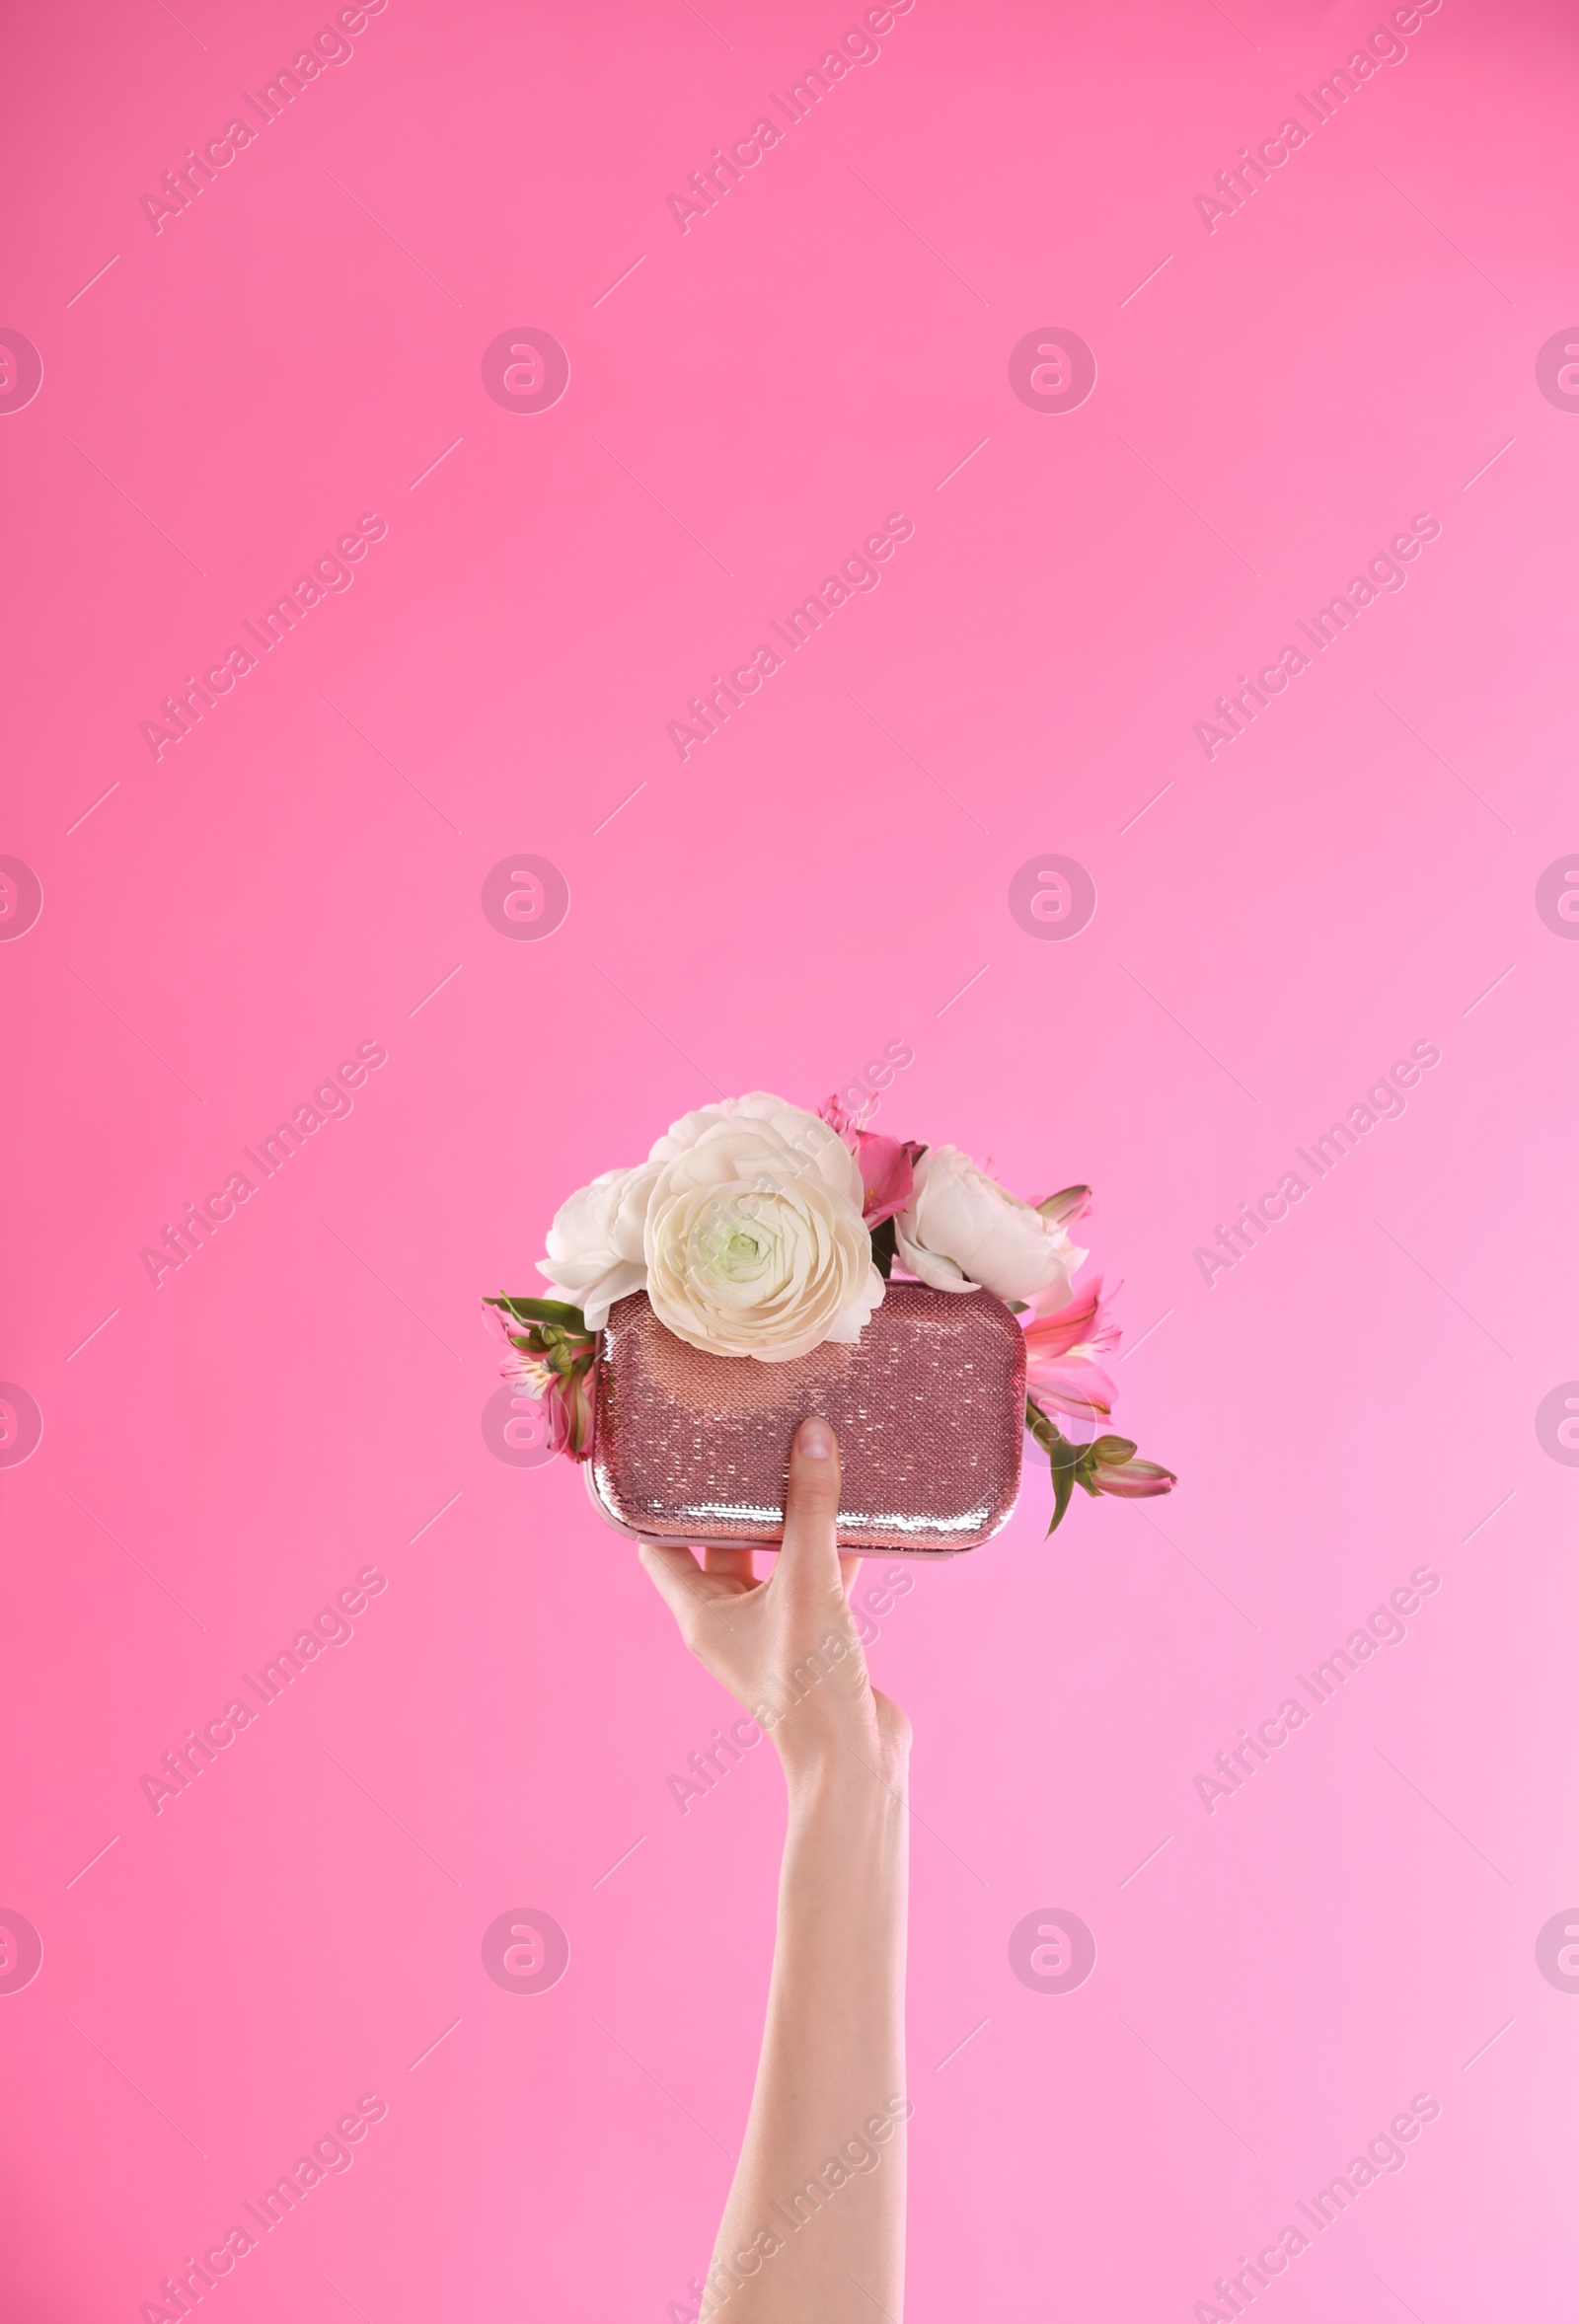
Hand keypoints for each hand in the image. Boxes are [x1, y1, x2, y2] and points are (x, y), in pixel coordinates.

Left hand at [639, 1416, 910, 1785]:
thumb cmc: (812, 1682)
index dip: (662, 1501)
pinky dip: (830, 1553)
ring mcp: (769, 1633)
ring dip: (789, 1524)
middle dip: (737, 1500)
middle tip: (750, 1446)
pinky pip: (813, 1582)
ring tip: (804, 1469)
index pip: (659, 1545)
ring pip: (772, 1563)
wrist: (856, 1762)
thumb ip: (811, 1508)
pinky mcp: (810, 1640)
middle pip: (720, 1546)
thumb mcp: (809, 1581)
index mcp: (700, 1612)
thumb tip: (813, 1435)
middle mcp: (727, 1621)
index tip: (675, 1454)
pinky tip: (857, 1519)